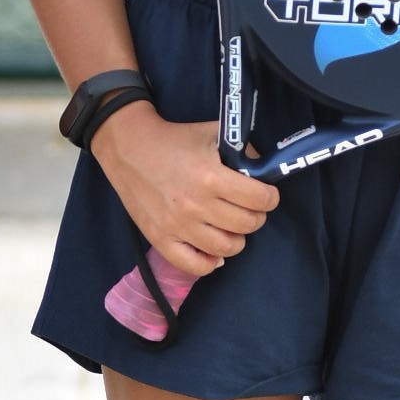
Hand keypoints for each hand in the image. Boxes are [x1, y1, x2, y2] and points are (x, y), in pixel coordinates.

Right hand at [89, 107, 280, 280]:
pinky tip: (212, 250)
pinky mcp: (161, 239)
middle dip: (256, 216)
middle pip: (247, 225)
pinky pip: (195, 266)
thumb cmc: (174, 140)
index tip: (266, 194)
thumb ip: (242, 150)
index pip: (259, 199)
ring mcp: (178, 226)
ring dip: (237, 238)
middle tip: (248, 208)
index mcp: (210, 177)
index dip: (269, 197)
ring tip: (231, 227)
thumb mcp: (212, 133)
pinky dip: (210, 262)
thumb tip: (263, 171)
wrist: (129, 148)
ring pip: (227, 248)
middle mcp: (196, 205)